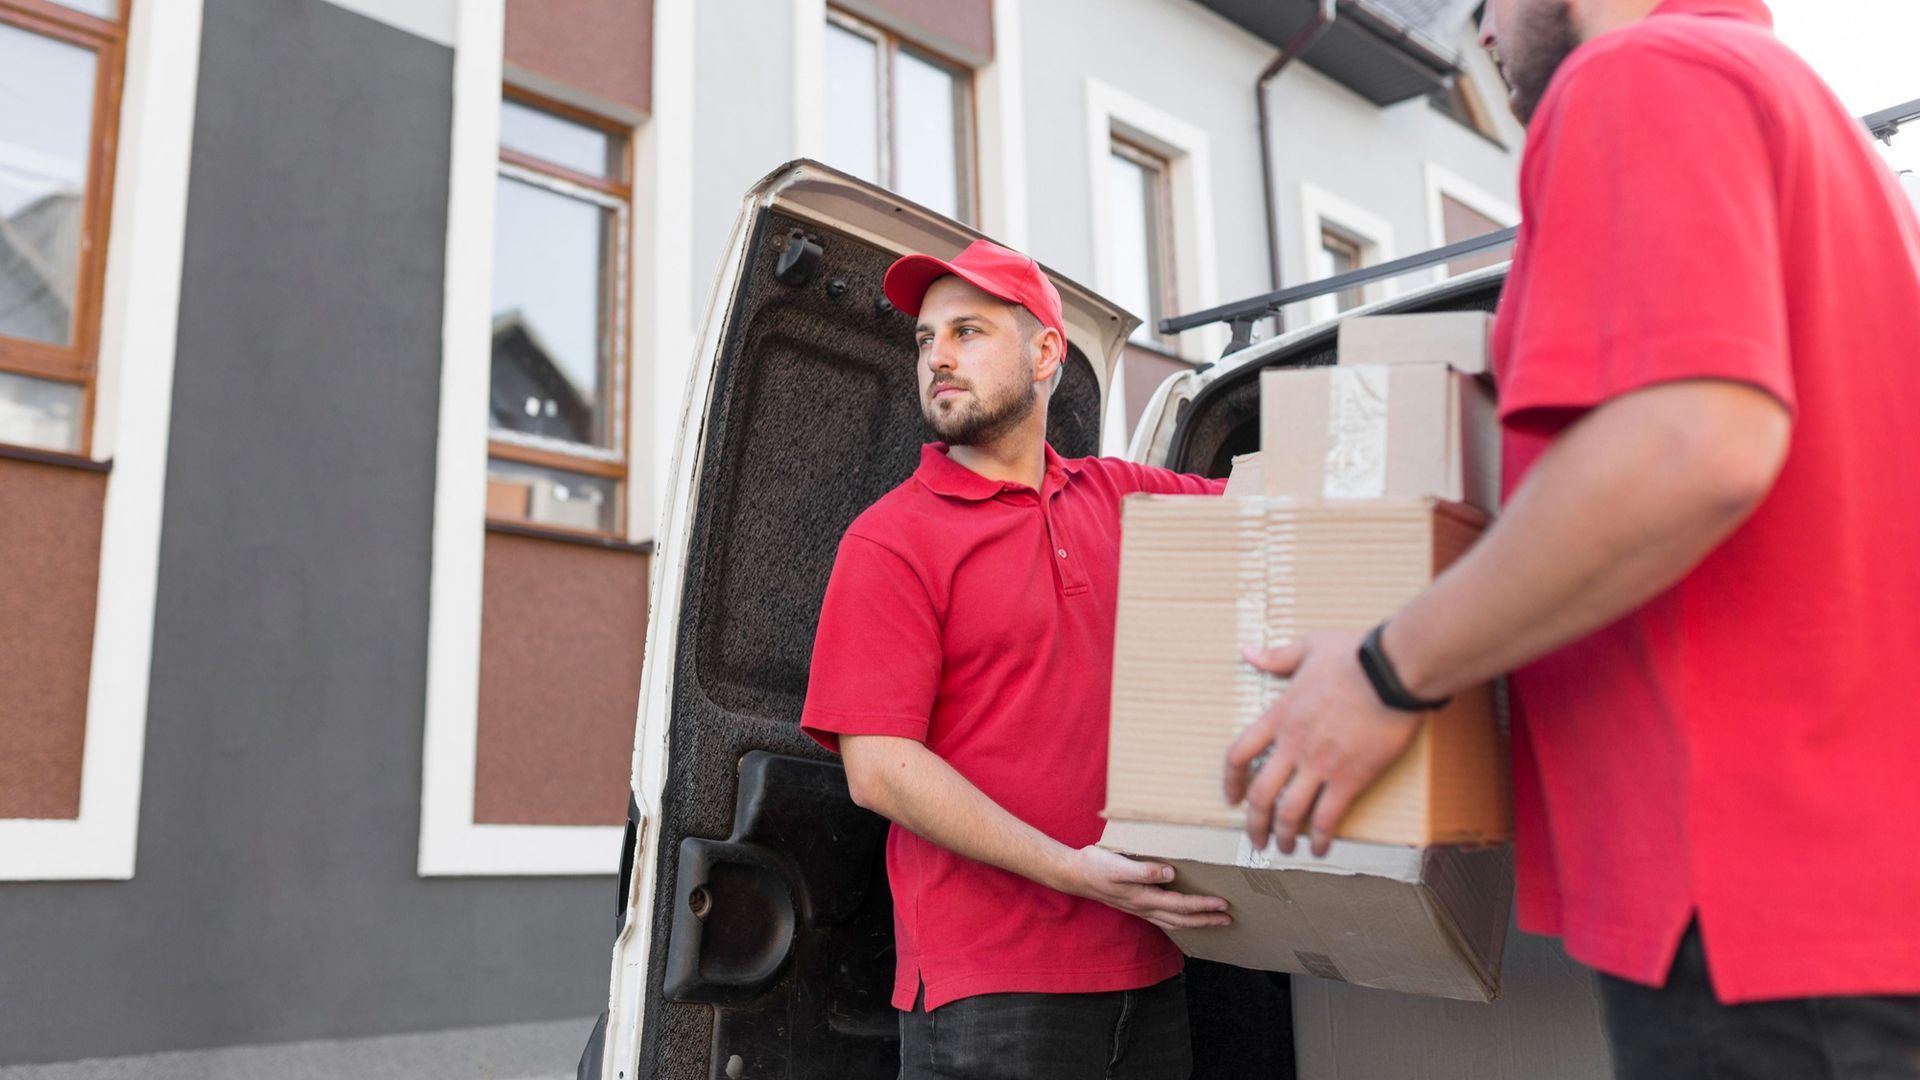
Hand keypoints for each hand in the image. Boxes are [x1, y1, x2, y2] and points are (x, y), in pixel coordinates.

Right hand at [1056, 846, 1230, 930]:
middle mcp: (1144, 907)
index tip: (1223, 904)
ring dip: (1196, 922)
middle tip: (1228, 919)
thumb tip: (1170, 873)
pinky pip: (1164, 918)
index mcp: (1144, 898)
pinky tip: (1183, 917)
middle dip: (1206, 920)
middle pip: (1182, 920)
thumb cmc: (1096, 866)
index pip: (1181, 905)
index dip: (1203, 906)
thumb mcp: (1118, 865)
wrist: (1074, 875)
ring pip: (1173, 922)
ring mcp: (1140, 908)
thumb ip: (1143, 871)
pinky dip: (1179, 920)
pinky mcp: (1135, 904)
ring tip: (1213, 920)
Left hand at [1224, 630, 1423, 857]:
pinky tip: (1320, 848)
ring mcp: (1320, 764)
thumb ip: (1277, 656)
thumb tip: (1248, 652)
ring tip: (1284, 849)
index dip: (1231, 780)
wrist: (1394, 671)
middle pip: (1260, 794)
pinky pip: (1328, 817)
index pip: (1239, 754)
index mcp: (1280, 715)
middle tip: (1256, 840)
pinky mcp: (1350, 778)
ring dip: (1283, 836)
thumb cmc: (1355, 655)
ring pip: (1289, 812)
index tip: (1232, 797)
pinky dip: (1320, 838)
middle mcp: (1293, 745)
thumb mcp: (1309, 646)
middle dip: (1254, 823)